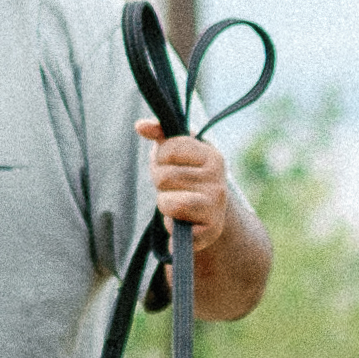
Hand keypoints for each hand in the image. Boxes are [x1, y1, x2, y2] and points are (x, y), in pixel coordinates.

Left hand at [139, 120, 232, 237]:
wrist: (209, 214)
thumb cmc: (187, 176)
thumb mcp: (176, 151)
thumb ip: (160, 133)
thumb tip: (140, 126)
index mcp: (211, 156)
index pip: (169, 150)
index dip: (162, 159)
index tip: (172, 165)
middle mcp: (218, 180)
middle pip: (164, 177)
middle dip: (161, 184)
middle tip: (174, 189)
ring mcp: (215, 206)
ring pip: (169, 203)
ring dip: (165, 205)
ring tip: (176, 204)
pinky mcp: (210, 231)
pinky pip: (176, 229)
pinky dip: (171, 228)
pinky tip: (181, 224)